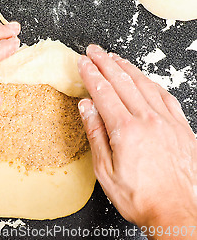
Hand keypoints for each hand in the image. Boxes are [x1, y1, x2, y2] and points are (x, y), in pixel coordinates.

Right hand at [77, 45, 196, 233]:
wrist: (177, 213)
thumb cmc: (141, 198)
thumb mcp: (106, 171)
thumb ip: (96, 134)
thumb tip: (87, 108)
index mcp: (127, 131)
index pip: (104, 92)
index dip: (91, 74)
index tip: (82, 62)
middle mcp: (149, 121)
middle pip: (123, 82)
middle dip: (105, 63)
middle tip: (94, 50)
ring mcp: (168, 122)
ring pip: (145, 85)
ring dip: (127, 68)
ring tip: (115, 57)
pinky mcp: (181, 128)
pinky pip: (166, 97)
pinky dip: (152, 83)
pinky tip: (145, 79)